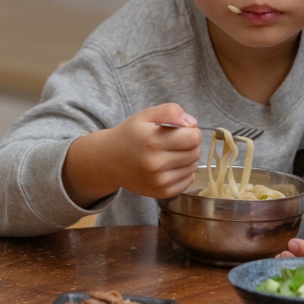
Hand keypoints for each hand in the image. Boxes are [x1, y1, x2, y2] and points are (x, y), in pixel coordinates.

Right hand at [63, 103, 201, 207]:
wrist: (108, 161)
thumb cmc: (130, 135)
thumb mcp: (145, 116)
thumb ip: (169, 111)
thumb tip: (192, 123)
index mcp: (152, 141)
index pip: (193, 137)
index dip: (191, 131)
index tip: (181, 130)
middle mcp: (155, 163)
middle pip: (195, 152)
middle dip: (189, 145)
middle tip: (174, 142)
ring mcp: (159, 181)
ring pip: (193, 167)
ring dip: (187, 159)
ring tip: (170, 154)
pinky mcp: (162, 193)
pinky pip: (188, 181)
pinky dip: (184, 172)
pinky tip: (169, 166)